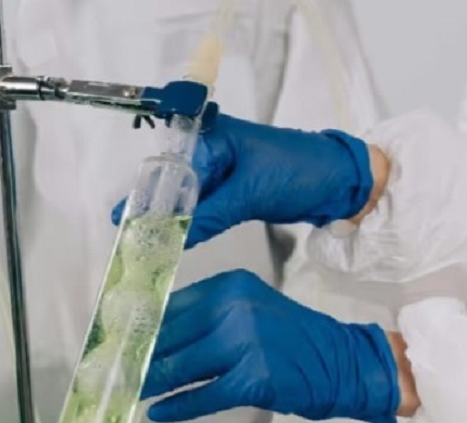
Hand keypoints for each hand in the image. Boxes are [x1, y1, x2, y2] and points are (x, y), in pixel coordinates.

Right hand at [113, 114, 386, 247]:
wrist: (341, 182)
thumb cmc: (299, 171)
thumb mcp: (249, 193)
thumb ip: (208, 215)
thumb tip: (170, 237)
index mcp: (213, 135)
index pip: (169, 166)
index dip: (147, 195)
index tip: (125, 221)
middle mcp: (213, 148)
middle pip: (174, 181)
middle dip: (155, 209)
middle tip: (130, 238)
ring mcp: (224, 170)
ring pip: (189, 197)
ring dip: (172, 220)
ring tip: (145, 244)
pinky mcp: (235, 190)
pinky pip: (206, 206)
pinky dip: (193, 222)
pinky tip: (176, 240)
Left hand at [140, 269, 400, 422]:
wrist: (345, 363)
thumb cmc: (296, 341)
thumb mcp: (252, 312)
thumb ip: (210, 318)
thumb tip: (155, 336)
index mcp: (231, 286)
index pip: (171, 305)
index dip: (142, 326)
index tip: (117, 340)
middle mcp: (234, 308)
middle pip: (170, 334)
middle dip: (139, 356)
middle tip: (114, 371)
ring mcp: (244, 343)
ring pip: (180, 365)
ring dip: (151, 382)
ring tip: (129, 391)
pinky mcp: (253, 379)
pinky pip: (202, 395)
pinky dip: (178, 406)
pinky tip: (158, 412)